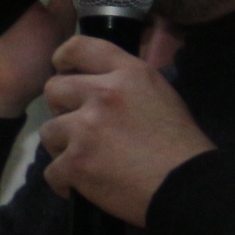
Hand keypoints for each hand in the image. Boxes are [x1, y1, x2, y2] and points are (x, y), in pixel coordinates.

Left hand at [38, 28, 208, 224]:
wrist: (186, 187)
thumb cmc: (180, 145)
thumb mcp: (160, 94)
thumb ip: (126, 83)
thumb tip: (97, 82)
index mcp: (128, 74)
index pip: (79, 47)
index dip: (63, 59)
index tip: (62, 70)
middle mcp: (103, 94)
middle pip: (54, 89)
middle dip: (61, 108)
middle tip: (79, 126)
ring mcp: (86, 128)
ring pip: (48, 131)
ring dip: (61, 146)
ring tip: (84, 160)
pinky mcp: (76, 163)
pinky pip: (52, 170)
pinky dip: (64, 181)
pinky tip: (81, 186)